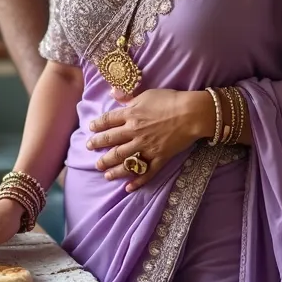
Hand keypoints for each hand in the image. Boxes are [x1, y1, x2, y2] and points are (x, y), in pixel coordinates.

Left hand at [87, 88, 214, 191]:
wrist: (191, 113)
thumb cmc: (170, 100)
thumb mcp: (147, 94)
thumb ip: (128, 96)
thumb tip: (112, 93)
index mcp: (130, 115)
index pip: (107, 121)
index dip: (97, 125)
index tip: (90, 129)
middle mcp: (134, 133)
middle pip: (111, 141)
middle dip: (98, 146)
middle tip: (90, 149)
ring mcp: (146, 147)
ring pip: (123, 160)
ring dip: (111, 167)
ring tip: (103, 171)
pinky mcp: (159, 158)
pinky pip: (146, 173)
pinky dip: (136, 182)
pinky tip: (128, 188)